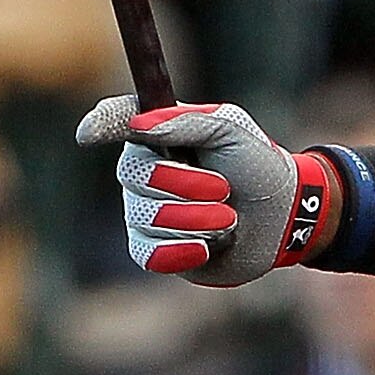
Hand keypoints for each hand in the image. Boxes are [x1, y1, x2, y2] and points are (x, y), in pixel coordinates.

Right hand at [75, 96, 317, 286]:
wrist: (284, 217)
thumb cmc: (258, 165)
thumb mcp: (232, 130)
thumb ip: (188, 122)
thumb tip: (139, 125)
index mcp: (161, 134)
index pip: (119, 120)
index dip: (102, 124)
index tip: (90, 133)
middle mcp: (146, 172)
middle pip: (133, 175)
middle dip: (183, 184)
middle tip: (223, 189)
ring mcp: (148, 212)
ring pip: (144, 218)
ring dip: (195, 219)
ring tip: (229, 218)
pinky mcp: (157, 251)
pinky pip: (147, 254)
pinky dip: (180, 250)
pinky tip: (206, 246)